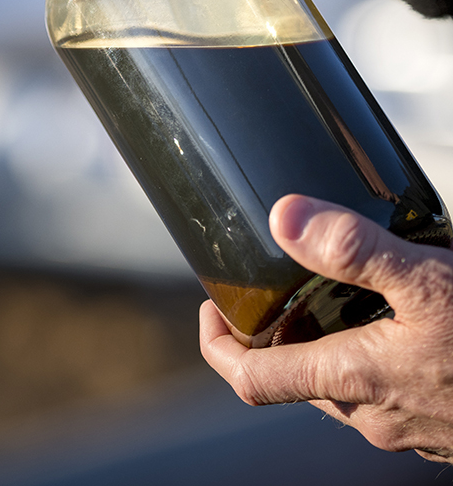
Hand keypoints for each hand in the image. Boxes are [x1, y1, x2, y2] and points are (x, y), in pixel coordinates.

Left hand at [200, 194, 452, 462]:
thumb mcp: (428, 282)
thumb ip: (354, 249)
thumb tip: (284, 217)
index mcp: (352, 381)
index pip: (251, 378)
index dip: (216, 343)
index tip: (211, 305)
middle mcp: (371, 414)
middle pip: (292, 377)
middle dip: (272, 335)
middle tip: (272, 288)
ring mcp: (405, 423)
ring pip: (337, 384)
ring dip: (320, 343)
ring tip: (328, 294)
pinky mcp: (434, 419)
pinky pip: (381, 389)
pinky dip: (364, 354)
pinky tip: (391, 319)